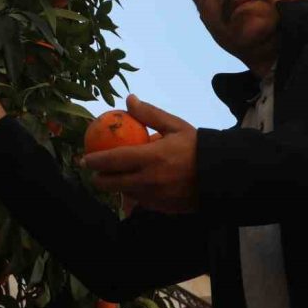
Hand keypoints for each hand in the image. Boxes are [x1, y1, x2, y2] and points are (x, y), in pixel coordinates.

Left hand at [82, 95, 198, 214]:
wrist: (223, 175)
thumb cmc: (198, 147)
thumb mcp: (176, 126)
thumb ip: (150, 114)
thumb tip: (129, 99)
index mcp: (151, 157)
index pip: (112, 161)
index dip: (94, 161)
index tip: (84, 159)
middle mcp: (149, 180)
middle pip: (112, 183)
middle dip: (98, 178)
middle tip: (94, 171)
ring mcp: (155, 197)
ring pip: (125, 194)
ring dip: (117, 186)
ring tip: (115, 176)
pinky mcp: (162, 208)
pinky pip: (140, 202)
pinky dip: (135, 194)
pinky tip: (136, 185)